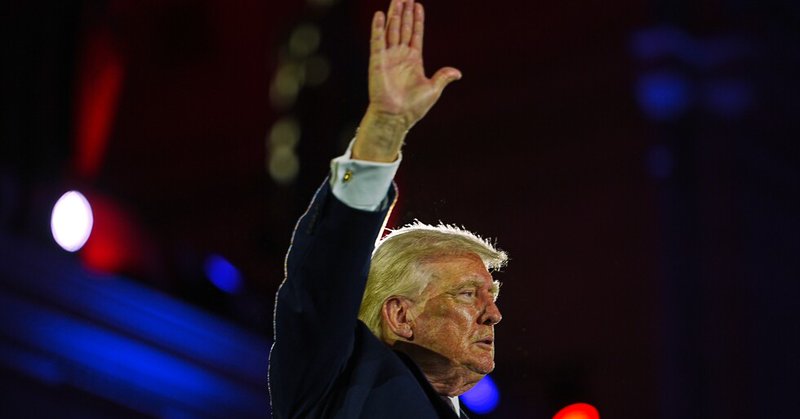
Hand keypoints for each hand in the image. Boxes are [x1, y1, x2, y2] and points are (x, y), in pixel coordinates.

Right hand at [353, 0, 460, 161]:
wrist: (396, 117)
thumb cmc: (413, 107)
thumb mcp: (433, 90)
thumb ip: (443, 77)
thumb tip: (457, 73)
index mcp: (413, 60)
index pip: (415, 34)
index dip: (417, 19)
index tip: (417, 5)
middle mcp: (400, 56)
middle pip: (403, 28)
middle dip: (404, 11)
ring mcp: (388, 57)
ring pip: (391, 30)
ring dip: (394, 15)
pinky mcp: (377, 61)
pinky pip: (377, 41)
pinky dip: (377, 28)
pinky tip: (379, 15)